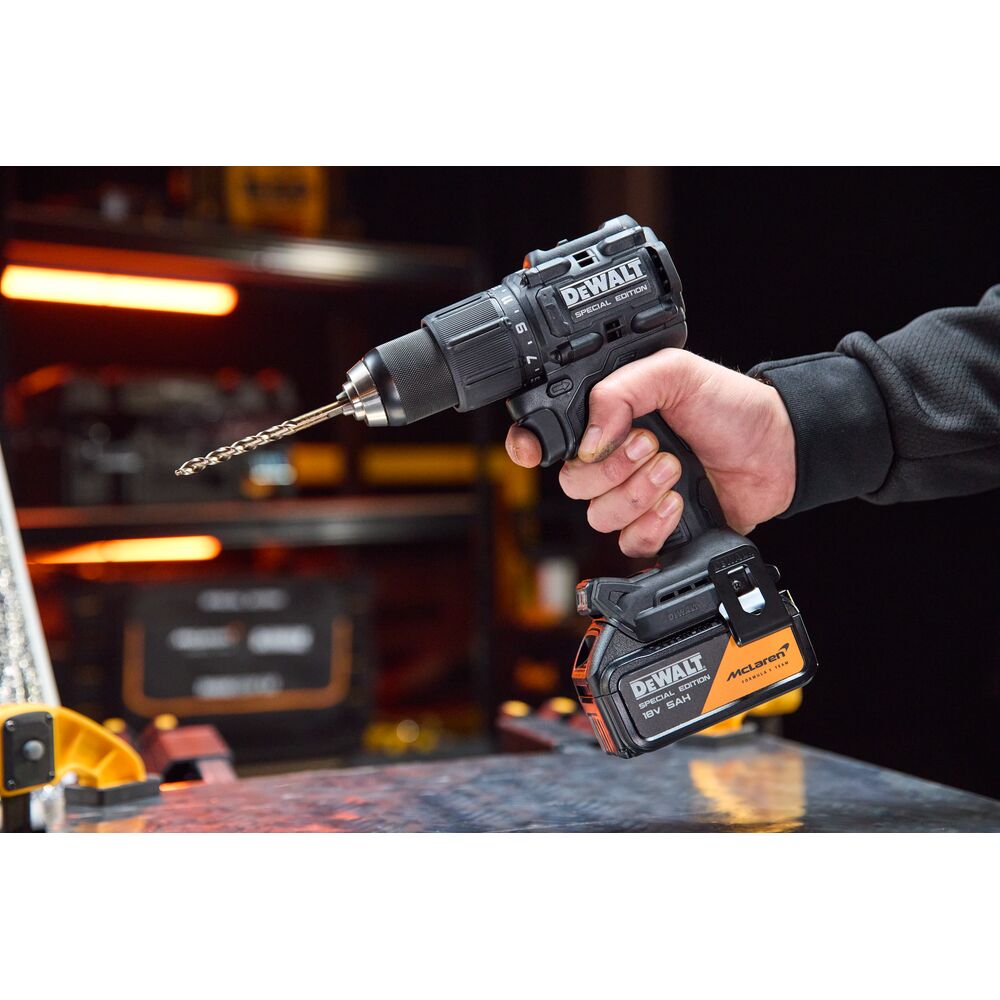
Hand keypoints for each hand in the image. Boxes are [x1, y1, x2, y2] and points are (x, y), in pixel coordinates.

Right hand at [504, 349, 796, 556]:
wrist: (778, 449)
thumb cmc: (730, 406)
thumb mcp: (674, 372)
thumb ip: (621, 390)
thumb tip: (589, 438)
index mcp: (607, 420)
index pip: (545, 438)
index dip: (528, 447)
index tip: (536, 451)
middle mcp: (613, 460)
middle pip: (572, 484)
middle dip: (611, 469)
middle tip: (651, 446)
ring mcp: (634, 497)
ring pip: (599, 516)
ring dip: (637, 494)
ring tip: (674, 470)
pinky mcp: (658, 530)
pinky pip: (630, 543)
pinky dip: (653, 525)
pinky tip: (678, 503)